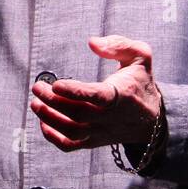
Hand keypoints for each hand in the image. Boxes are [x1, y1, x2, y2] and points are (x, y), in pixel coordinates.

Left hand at [30, 35, 162, 151]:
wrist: (152, 119)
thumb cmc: (141, 82)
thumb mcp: (140, 56)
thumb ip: (119, 44)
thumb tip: (92, 42)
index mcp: (122, 95)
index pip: (97, 97)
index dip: (75, 92)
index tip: (56, 83)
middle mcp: (110, 117)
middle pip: (78, 115)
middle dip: (53, 101)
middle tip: (37, 87)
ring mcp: (101, 132)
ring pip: (72, 132)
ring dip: (49, 118)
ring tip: (35, 103)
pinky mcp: (94, 141)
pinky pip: (71, 145)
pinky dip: (53, 137)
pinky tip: (43, 122)